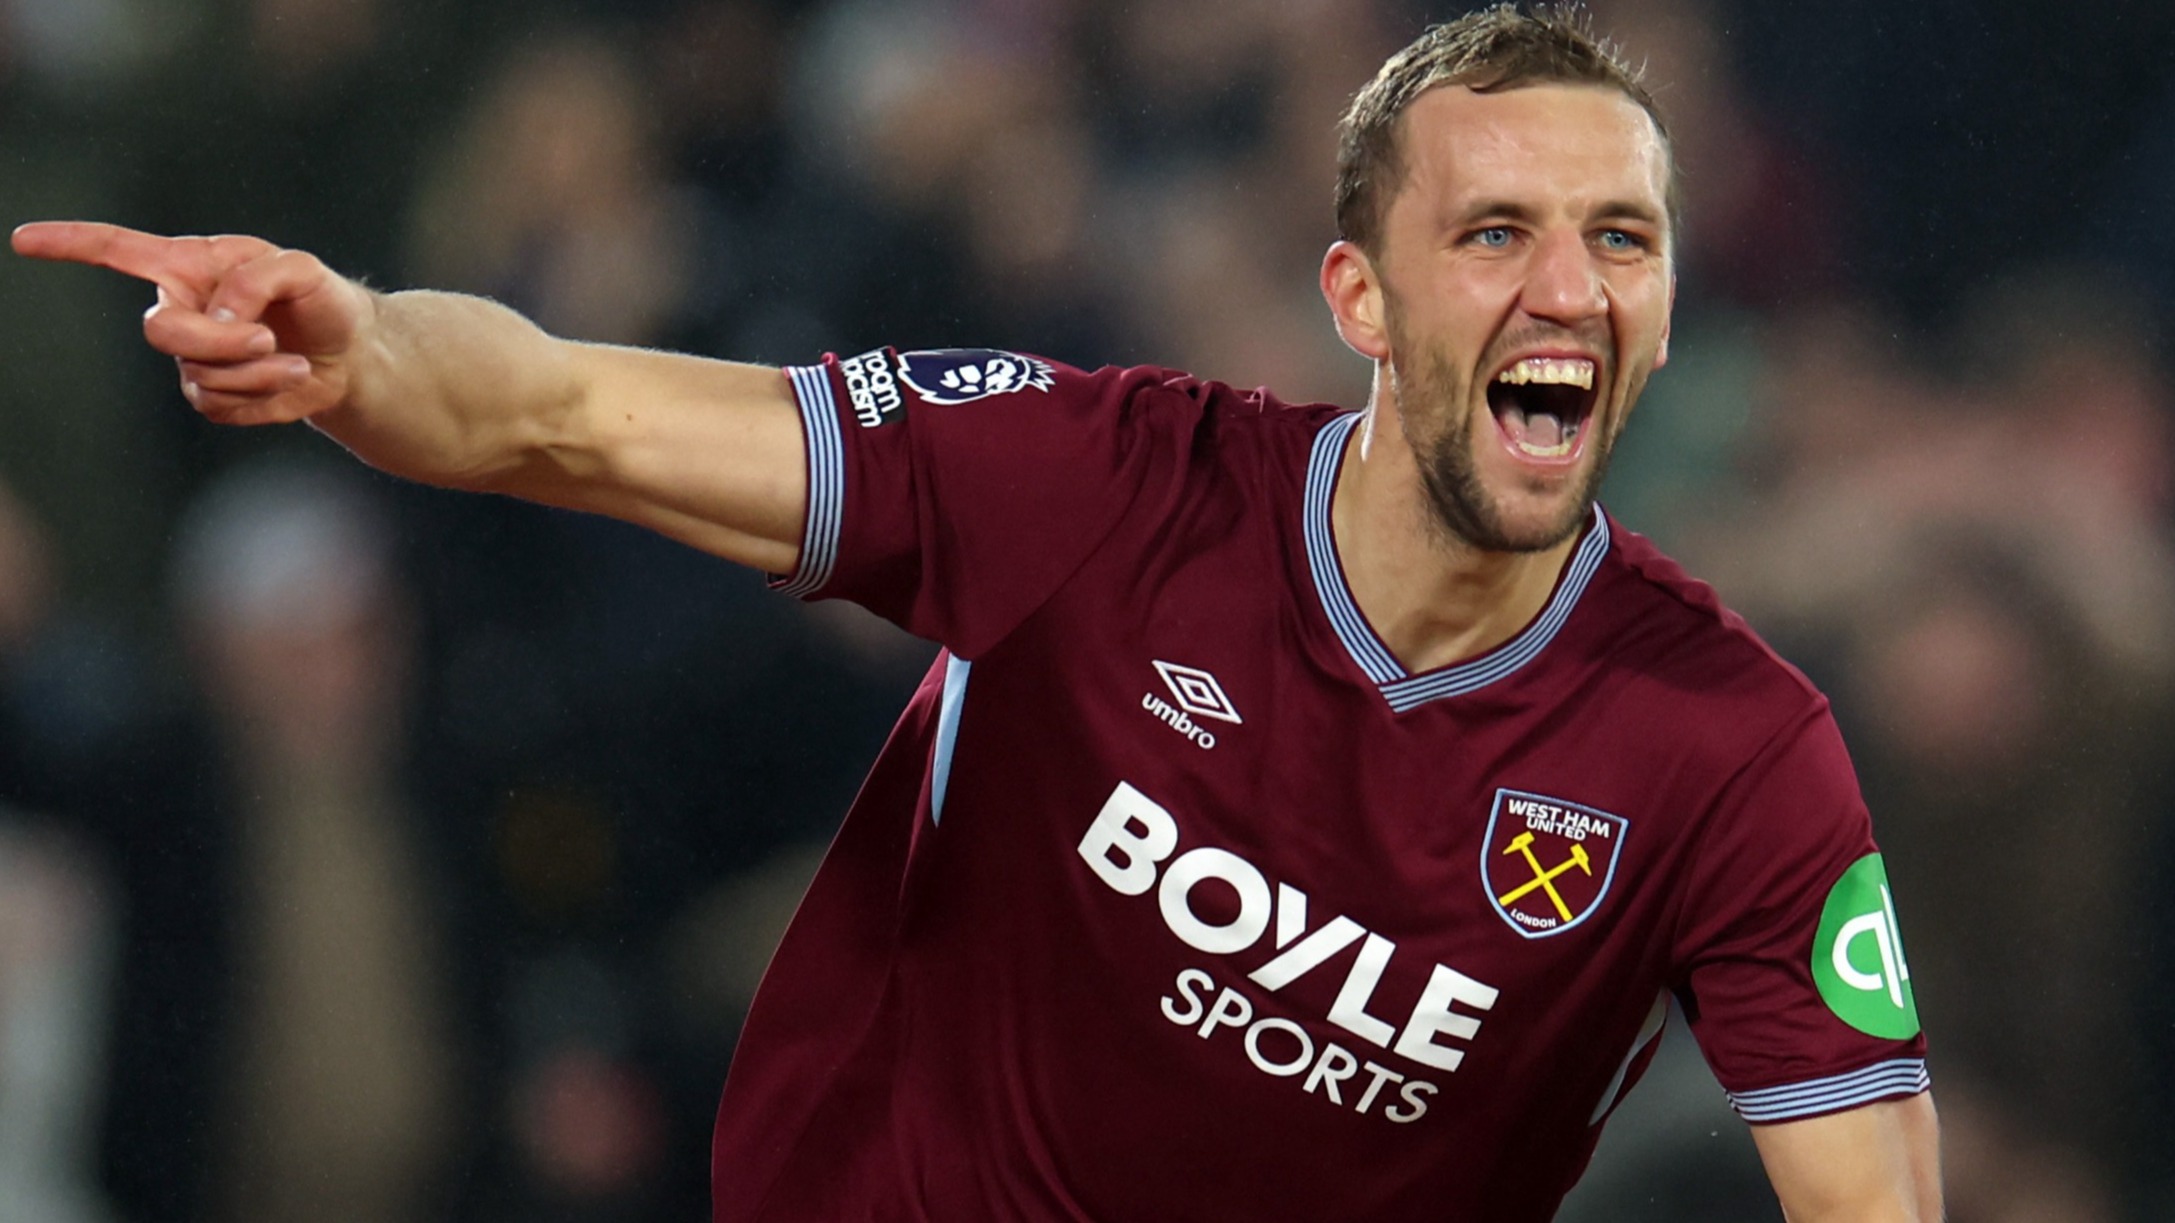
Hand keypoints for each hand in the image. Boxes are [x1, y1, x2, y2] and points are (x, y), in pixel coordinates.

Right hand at [11, 222, 372, 425]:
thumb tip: (217, 317)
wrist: (352, 354)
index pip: (118, 250)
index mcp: (192, 266)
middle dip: (215, 341)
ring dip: (253, 372)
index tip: (23, 239)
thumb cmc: (323, 300)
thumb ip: (257, 279)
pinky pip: (218, 405)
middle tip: (264, 339)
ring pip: (196, 375)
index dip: (70, 243)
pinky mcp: (214, 396)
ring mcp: (193, 356)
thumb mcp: (303, 271)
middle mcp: (183, 308)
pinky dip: (262, 395)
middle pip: (159, 331)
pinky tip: (291, 378)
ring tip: (291, 360)